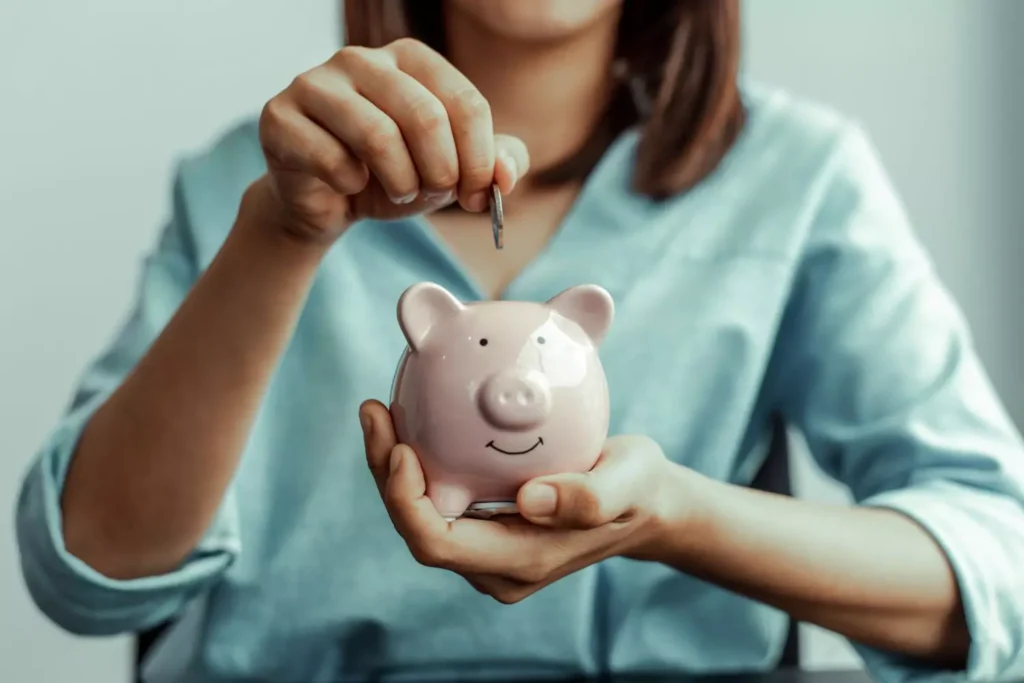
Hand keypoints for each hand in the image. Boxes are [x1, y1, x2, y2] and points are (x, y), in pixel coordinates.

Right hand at [254, 38, 529, 242]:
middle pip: (426, 116)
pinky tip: (350, 186)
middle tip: (435, 194)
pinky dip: (352, 186)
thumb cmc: (394, 175)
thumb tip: (505, 176)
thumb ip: (495, 163)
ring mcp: (315, 83)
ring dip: (401, 181)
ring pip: (378, 135)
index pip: (466, 103)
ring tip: (399, 191)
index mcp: (410, 58)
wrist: (328, 201)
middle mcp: (361, 59)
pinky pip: (332, 159)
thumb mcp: (454, 170)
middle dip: (441, 171)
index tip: (476, 195)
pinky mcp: (280, 117)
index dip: (479, 160)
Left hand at [359, 399, 685, 602]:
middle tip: (375, 410)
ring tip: (381, 410)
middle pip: (417, 528)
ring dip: (392, 466)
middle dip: (385, 474)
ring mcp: (488, 551)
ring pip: (421, 513)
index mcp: (520, 561)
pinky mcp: (487, 529)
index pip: (437, 543)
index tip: (401, 447)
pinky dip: (418, 462)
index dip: (405, 502)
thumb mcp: (629, 482)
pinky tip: (412, 418)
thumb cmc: (638, 490)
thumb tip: (529, 500)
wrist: (644, 504)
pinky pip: (438, 499)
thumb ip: (590, 497)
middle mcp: (495, 565)